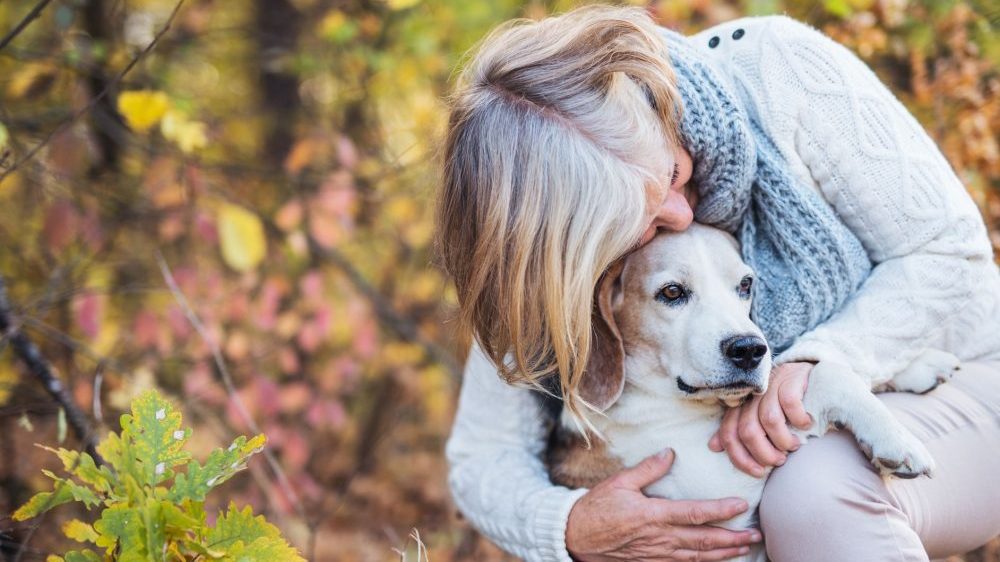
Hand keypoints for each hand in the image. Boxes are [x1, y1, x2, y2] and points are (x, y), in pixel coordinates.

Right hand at [566, 449, 761, 560]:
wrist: (575, 537)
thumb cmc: (596, 508)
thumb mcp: (619, 482)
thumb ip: (647, 469)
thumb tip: (669, 452)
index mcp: (653, 515)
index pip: (695, 514)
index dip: (720, 510)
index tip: (741, 505)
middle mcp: (659, 538)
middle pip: (703, 540)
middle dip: (733, 538)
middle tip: (756, 534)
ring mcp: (657, 555)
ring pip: (698, 556)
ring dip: (724, 553)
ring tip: (745, 548)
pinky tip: (716, 560)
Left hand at [708, 362, 813, 476]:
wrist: (810, 376)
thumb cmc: (784, 407)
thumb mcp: (759, 420)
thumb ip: (738, 432)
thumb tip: (713, 446)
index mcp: (740, 406)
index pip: (729, 433)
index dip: (740, 457)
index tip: (758, 471)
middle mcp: (752, 395)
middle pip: (748, 431)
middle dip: (764, 453)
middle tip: (779, 460)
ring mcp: (771, 385)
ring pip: (769, 420)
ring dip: (783, 441)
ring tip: (793, 446)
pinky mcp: (790, 378)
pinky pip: (790, 403)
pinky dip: (798, 419)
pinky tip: (805, 424)